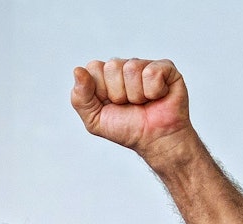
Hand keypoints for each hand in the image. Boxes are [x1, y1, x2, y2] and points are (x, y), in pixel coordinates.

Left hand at [70, 58, 194, 165]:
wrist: (154, 140)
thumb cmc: (127, 129)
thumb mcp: (94, 119)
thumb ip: (80, 97)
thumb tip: (77, 70)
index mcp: (104, 76)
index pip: (94, 68)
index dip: (101, 91)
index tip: (111, 105)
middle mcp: (123, 66)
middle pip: (112, 66)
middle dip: (118, 94)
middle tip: (129, 105)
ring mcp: (144, 65)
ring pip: (131, 68)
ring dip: (136, 95)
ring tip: (143, 103)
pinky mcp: (165, 67)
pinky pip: (152, 72)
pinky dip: (153, 91)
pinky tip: (157, 97)